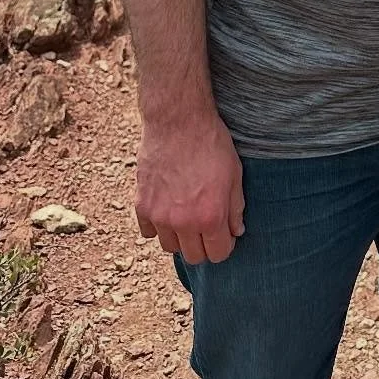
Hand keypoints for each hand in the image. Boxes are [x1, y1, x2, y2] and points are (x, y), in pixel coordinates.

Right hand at [135, 109, 245, 264]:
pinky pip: (148, 232)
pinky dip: (158, 226)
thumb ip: (236, 208)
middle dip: (204, 246)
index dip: (225, 245)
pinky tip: (168, 209)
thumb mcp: (235, 174)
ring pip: (170, 247)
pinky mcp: (141, 205)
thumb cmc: (211, 144)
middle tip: (208, 227)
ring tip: (188, 217)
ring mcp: (159, 216)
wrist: (178, 122)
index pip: (218, 254)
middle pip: (193, 256)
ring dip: (181, 238)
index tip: (225, 235)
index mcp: (210, 216)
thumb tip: (236, 231)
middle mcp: (183, 222)